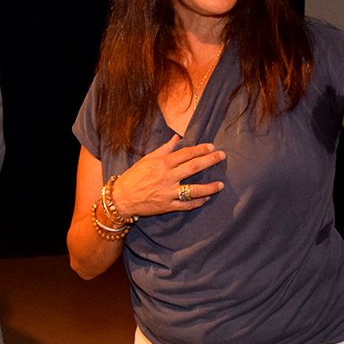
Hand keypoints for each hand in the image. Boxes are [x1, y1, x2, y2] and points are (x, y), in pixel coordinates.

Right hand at [110, 134, 224, 217]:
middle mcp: (167, 177)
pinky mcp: (168, 206)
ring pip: (194, 189)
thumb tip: (177, 138)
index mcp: (162, 163)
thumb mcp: (147, 159)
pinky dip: (198, 202)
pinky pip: (186, 205)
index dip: (201, 149)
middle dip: (210, 161)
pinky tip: (206, 198)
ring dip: (209, 187)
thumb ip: (164, 149)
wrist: (121, 198)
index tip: (212, 147)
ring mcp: (168, 192)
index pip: (186, 154)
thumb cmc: (134, 176)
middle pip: (194, 167)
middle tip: (222, 156)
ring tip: (221, 185)